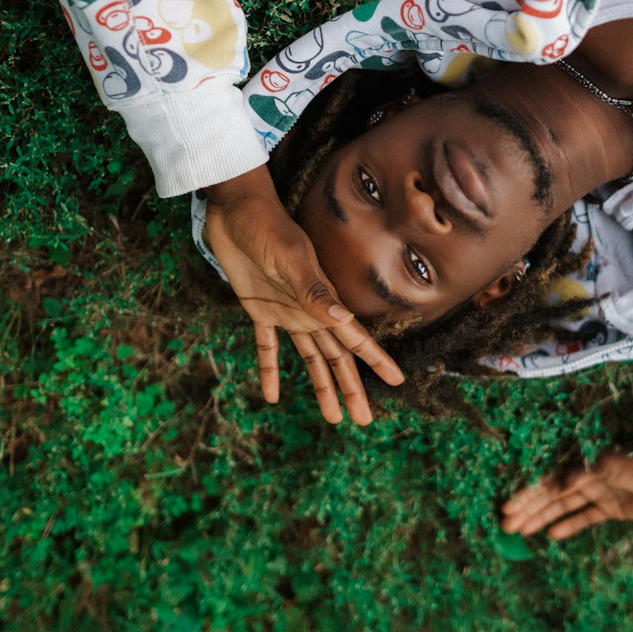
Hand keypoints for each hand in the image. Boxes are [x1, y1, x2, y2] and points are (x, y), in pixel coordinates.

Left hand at [205, 164, 404, 420]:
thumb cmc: (267, 228)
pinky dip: (270, 370)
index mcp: (323, 300)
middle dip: (351, 388)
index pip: (354, 338)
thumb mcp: (290, 259)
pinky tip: (271, 395)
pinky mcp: (259, 309)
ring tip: (331, 417)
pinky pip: (267, 347)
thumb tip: (344, 320)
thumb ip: (315, 290)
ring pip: (309, 357)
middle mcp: (310, 310)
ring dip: (320, 386)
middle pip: (335, 357)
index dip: (375, 361)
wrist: (236, 210)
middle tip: (364, 421)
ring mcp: (286, 311)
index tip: (396, 382)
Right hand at [499, 452, 632, 539]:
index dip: (528, 492)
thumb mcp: (618, 469)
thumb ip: (588, 473)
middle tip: (505, 525)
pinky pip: (585, 518)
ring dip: (541, 518)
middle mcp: (588, 477)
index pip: (549, 479)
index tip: (507, 505)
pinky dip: (568, 526)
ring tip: (520, 532)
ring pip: (563, 507)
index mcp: (586, 464)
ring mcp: (599, 493)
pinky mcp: (612, 509)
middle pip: (551, 494)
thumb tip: (557, 481)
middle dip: (528, 508)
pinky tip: (551, 536)